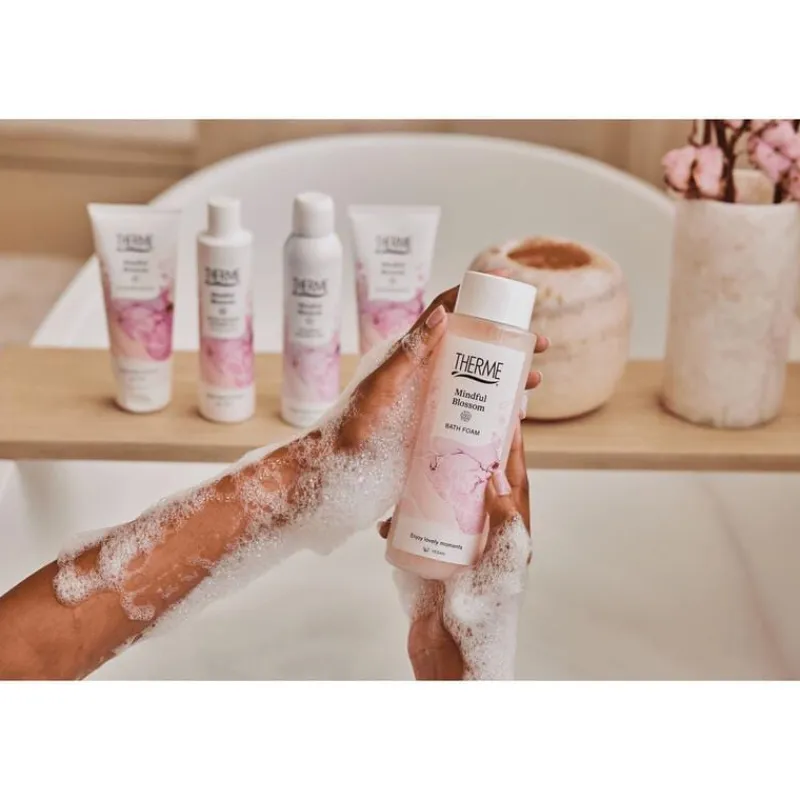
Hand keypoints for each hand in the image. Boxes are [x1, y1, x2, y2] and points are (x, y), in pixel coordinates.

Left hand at [335, 277, 548, 453]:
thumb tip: (444, 313)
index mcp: (412, 350)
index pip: (446, 310)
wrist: (340, 459)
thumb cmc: (354, 419)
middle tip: (539, 345)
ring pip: (477, 377)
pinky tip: (514, 414)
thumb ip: (410, 350)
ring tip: (536, 381)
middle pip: (473, 344)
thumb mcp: (383, 382)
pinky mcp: (436, 420)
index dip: (474, 292)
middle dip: (508, 341)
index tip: (506, 282)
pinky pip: (471, 407)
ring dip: (509, 376)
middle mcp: (426, 368)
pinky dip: (495, 406)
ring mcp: (432, 394)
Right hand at [379, 421, 531, 679]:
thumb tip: (496, 477)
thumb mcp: (503, 567)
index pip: (513, 482)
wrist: (451, 662)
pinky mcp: (427, 560)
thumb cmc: (485, 619)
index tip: (505, 417)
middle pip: (475, 485)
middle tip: (451, 424)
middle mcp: (482, 535)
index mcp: (510, 535)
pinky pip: (412, 530)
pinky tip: (386, 518)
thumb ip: (506, 523)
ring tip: (413, 460)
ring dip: (427, 483)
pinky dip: (398, 522)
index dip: (512, 450)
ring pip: (441, 502)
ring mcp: (453, 546)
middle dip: (465, 455)